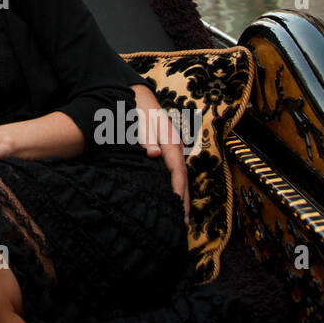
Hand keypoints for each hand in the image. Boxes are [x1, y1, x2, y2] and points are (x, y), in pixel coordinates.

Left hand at [132, 83, 188, 222]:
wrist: (140, 98)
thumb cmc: (139, 111)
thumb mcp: (141, 122)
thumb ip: (146, 138)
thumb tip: (154, 155)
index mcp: (171, 142)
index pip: (177, 170)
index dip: (178, 189)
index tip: (178, 208)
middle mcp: (176, 148)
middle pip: (183, 178)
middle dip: (184, 201)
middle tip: (183, 225)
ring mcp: (174, 150)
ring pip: (181, 178)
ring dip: (182, 198)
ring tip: (181, 220)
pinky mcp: (169, 152)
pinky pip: (175, 174)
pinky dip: (176, 189)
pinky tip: (174, 201)